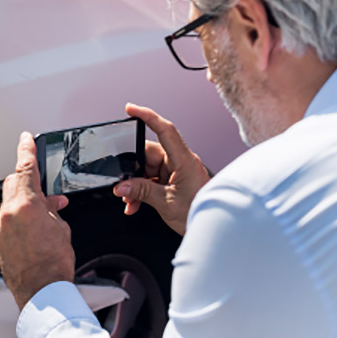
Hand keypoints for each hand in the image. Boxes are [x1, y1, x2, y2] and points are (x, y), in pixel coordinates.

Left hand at [0, 132, 75, 309]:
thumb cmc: (54, 265)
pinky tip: (35, 230)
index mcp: (25, 206)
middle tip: (47, 190)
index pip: (25, 168)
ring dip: (26, 203)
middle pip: (14, 184)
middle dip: (29, 182)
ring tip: (46, 217)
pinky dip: (20, 219)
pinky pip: (8, 221)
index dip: (26, 150)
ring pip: (11, 203)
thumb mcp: (61, 229)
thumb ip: (51, 210)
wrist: (42, 294)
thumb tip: (48, 205)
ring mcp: (0, 229)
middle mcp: (7, 215)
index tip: (26, 139)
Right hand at [113, 103, 210, 235]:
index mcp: (184, 161)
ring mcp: (178, 171)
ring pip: (148, 169)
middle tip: (122, 184)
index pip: (165, 130)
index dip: (148, 116)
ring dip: (136, 184)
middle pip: (149, 153)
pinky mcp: (174, 181)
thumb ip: (141, 192)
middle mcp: (181, 162)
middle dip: (133, 169)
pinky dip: (142, 190)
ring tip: (130, 200)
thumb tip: (122, 186)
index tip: (131, 109)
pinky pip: (153, 179)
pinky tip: (135, 203)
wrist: (214, 228)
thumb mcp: (166, 204)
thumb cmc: (199, 214)